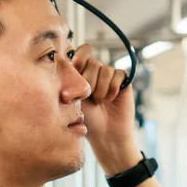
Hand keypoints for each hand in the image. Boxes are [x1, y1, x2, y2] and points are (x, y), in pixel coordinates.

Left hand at [72, 44, 140, 174]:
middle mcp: (94, 72)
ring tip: (100, 101)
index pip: (80, 53)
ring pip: (105, 69)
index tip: (76, 69)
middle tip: (89, 97)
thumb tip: (64, 58)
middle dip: (89, 80)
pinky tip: (111, 98)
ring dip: (101, 88)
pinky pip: (118, 73)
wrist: (105, 133)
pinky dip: (113, 87)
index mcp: (80, 73)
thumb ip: (72, 78)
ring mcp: (108, 76)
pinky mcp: (122, 81)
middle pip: (92, 61)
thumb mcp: (74, 98)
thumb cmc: (86, 119)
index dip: (79, 58)